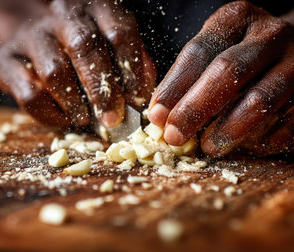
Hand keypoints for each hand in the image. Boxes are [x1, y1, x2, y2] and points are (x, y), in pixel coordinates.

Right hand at [0, 0, 155, 127]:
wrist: (30, 38)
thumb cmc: (80, 49)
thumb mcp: (111, 46)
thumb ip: (132, 64)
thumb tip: (144, 96)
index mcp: (95, 7)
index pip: (119, 31)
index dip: (131, 68)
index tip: (137, 99)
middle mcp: (61, 15)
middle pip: (84, 48)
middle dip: (102, 89)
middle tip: (113, 119)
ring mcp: (30, 36)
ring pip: (54, 73)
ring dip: (75, 104)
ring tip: (86, 119)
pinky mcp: (5, 60)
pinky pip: (30, 94)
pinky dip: (50, 114)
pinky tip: (64, 120)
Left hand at [148, 1, 292, 155]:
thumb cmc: (242, 52)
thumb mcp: (216, 48)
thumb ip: (190, 75)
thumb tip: (160, 116)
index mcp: (237, 18)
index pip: (198, 52)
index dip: (174, 86)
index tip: (157, 115)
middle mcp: (269, 34)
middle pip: (227, 71)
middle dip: (196, 108)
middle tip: (175, 135)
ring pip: (260, 99)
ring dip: (228, 129)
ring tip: (207, 147)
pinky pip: (288, 119)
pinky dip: (262, 138)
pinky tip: (245, 146)